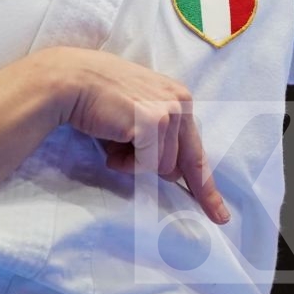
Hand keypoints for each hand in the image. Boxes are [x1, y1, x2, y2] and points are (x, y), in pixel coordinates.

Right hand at [40, 47, 231, 224]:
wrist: (73, 80)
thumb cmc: (99, 97)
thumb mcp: (139, 110)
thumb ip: (159, 134)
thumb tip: (172, 173)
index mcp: (180, 98)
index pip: (197, 148)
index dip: (207, 185)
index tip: (220, 213)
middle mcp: (181, 102)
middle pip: (186, 163)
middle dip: (181, 181)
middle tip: (192, 195)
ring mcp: (169, 112)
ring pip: (163, 167)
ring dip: (135, 163)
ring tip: (115, 140)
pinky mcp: (154, 123)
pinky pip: (147, 165)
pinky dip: (126, 162)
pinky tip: (112, 141)